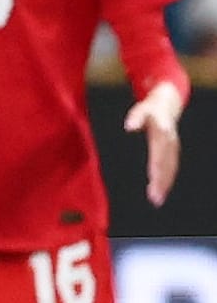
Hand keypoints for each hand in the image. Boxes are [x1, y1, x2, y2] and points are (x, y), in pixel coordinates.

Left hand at [124, 82, 182, 206]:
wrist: (166, 103)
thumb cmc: (149, 108)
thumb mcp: (140, 109)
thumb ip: (135, 118)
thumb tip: (129, 127)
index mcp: (162, 134)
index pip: (159, 155)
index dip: (156, 170)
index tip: (152, 182)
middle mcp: (170, 142)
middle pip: (166, 165)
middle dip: (161, 183)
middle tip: (155, 199)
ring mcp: (174, 147)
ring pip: (171, 168)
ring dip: (165, 184)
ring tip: (158, 200)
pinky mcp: (173, 150)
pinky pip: (172, 167)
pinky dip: (168, 179)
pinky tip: (162, 190)